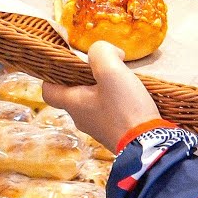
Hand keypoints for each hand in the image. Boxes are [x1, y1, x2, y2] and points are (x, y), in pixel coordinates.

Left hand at [42, 41, 161, 152]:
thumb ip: (101, 52)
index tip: (69, 62)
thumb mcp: (111, 71)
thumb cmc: (125, 109)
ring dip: (104, 87)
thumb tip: (106, 52)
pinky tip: (132, 93)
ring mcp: (98, 127)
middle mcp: (81, 117)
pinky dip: (117, 99)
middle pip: (74, 92)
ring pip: (93, 100)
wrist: (149, 145)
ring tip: (123, 78)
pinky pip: (110, 110)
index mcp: (73, 103)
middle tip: (105, 65)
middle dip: (86, 75)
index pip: (48, 90)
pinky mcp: (116, 132)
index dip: (52, 75)